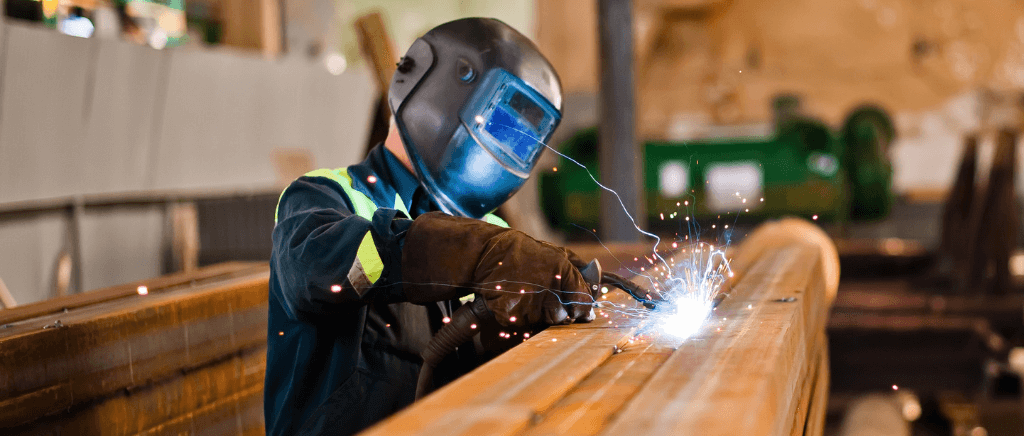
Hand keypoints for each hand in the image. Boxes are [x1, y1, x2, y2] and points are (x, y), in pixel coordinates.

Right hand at [402, 212, 595, 326]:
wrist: (486, 254)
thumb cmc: (523, 253)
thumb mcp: (555, 253)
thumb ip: (578, 269)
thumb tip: (598, 286)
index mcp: (563, 272)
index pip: (584, 303)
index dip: (584, 310)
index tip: (582, 312)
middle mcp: (549, 289)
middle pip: (564, 316)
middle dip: (559, 312)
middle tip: (546, 300)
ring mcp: (529, 304)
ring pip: (544, 322)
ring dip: (539, 314)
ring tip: (526, 295)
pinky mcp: (512, 315)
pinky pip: (523, 324)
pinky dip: (520, 316)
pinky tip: (514, 300)